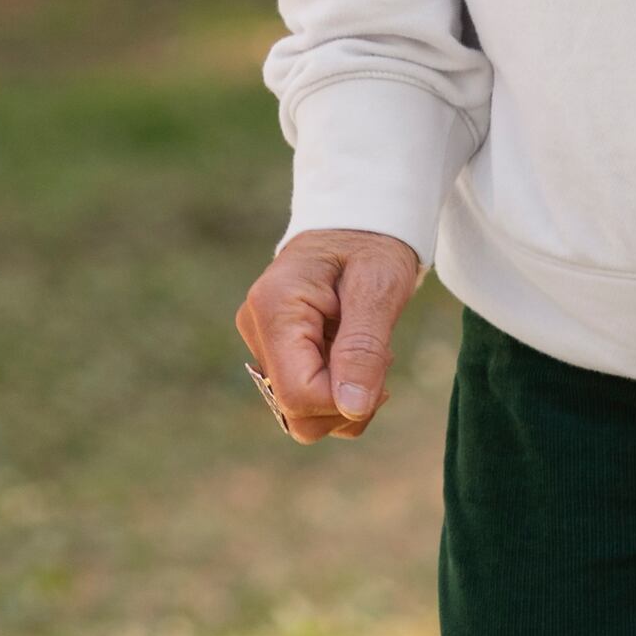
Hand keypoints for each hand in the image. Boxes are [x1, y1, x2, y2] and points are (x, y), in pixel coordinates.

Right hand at [236, 228, 425, 441]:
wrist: (355, 221)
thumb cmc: (371, 245)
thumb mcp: (379, 287)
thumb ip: (363, 348)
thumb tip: (351, 408)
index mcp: (274, 308)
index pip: (299, 395)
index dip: (346, 400)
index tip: (380, 367)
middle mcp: (255, 327)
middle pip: (295, 413)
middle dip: (346, 405)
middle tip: (378, 361)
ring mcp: (261, 341)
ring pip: (299, 414)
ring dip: (345, 399)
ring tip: (366, 352)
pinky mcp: (272, 350)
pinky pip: (303, 398)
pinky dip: (338, 392)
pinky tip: (353, 356)